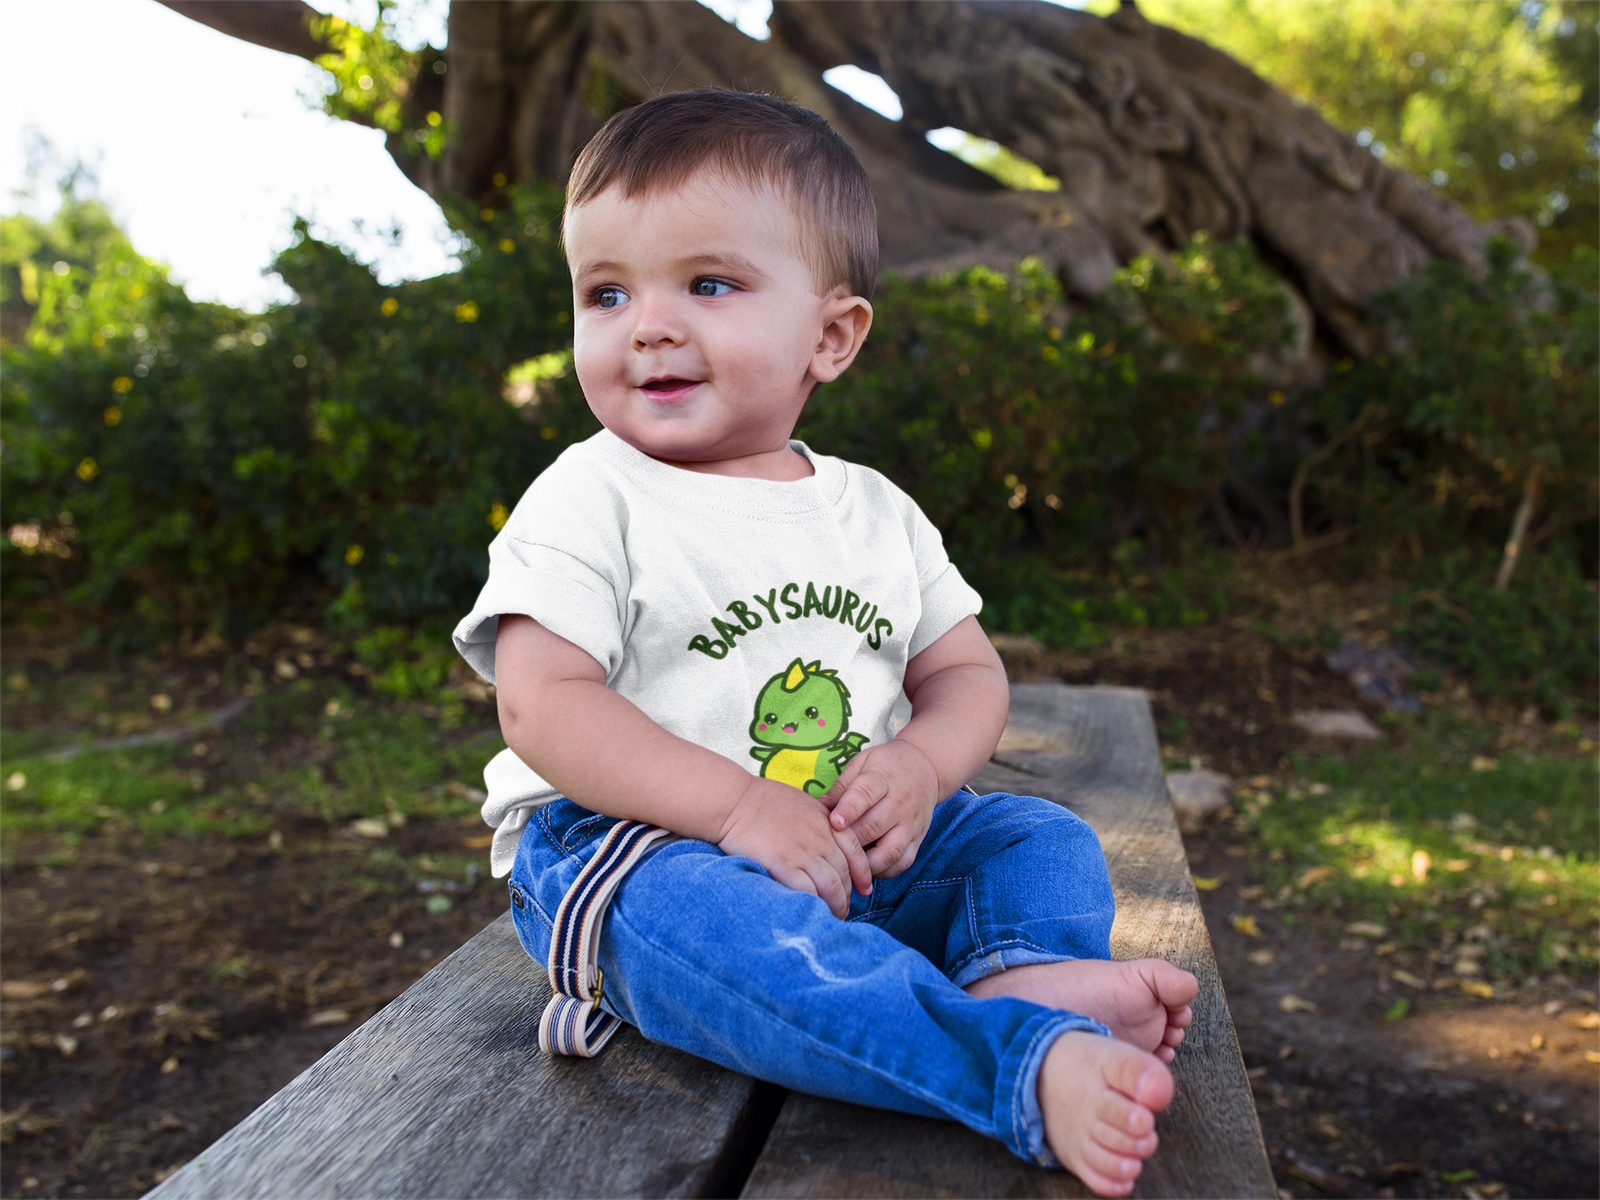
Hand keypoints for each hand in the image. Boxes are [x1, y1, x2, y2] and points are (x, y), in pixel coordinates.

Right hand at [717, 776, 872, 917]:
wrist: (736, 801)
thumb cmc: (761, 799)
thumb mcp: (802, 803)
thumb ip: (818, 821)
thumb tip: (825, 839)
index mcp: (827, 821)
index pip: (855, 851)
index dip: (863, 874)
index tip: (865, 888)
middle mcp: (822, 838)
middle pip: (845, 873)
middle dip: (848, 894)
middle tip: (844, 908)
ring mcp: (805, 852)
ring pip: (832, 887)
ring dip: (836, 905)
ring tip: (833, 916)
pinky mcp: (785, 865)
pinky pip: (808, 891)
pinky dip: (815, 904)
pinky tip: (813, 912)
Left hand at [820, 740, 940, 877]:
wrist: (926, 768)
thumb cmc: (886, 765)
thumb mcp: (862, 763)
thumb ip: (841, 787)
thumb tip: (817, 808)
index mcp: (881, 779)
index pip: (865, 795)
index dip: (849, 809)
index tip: (834, 822)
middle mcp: (899, 803)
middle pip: (874, 827)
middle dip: (851, 842)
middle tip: (831, 850)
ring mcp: (910, 824)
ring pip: (891, 851)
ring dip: (867, 863)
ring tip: (848, 866)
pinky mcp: (918, 839)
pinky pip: (903, 862)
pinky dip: (885, 871)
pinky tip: (868, 870)